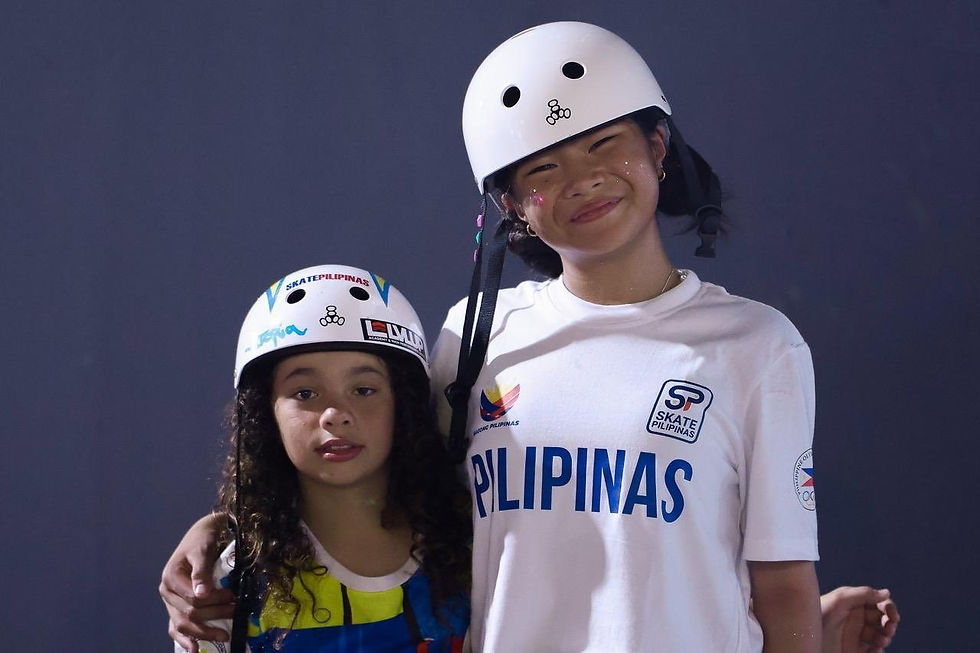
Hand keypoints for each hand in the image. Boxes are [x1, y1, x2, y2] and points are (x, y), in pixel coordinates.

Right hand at [159, 514, 234, 651]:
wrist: (201, 534)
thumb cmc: (202, 539)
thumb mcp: (203, 549)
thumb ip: (201, 571)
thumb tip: (202, 594)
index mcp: (171, 578)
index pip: (193, 599)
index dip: (214, 601)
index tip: (233, 598)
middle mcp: (167, 592)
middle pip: (189, 613)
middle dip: (214, 615)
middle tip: (236, 612)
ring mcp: (170, 601)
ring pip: (183, 624)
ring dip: (204, 632)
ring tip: (224, 635)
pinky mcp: (176, 606)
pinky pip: (176, 626)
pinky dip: (184, 638)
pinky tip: (194, 649)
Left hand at [820, 586, 899, 652]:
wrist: (805, 635)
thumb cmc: (819, 612)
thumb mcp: (841, 599)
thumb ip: (864, 594)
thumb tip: (887, 592)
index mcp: (856, 603)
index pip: (880, 603)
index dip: (889, 608)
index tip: (893, 616)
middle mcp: (858, 618)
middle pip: (883, 620)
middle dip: (890, 624)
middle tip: (888, 630)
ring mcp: (857, 635)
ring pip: (881, 636)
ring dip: (886, 638)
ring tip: (880, 641)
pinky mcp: (855, 649)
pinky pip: (874, 651)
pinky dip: (878, 651)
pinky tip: (874, 650)